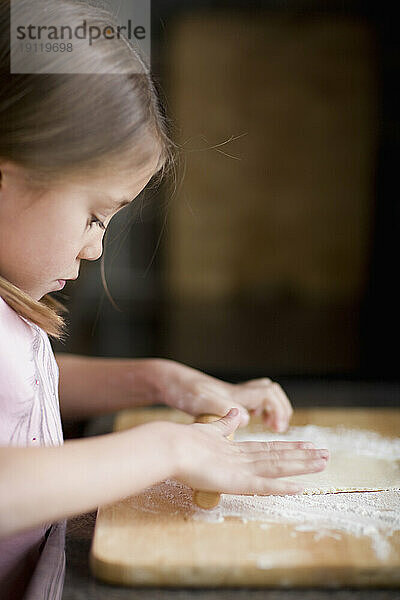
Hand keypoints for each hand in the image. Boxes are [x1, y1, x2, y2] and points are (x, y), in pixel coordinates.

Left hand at [162, 361, 292, 431]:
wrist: (169, 382)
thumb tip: (246, 418)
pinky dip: (257, 409)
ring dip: (271, 407)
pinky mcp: (223, 399)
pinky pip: (249, 400)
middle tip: (278, 426)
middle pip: (271, 390)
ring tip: (270, 424)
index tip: (276, 427)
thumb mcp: (202, 401)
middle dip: (280, 407)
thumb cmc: (183, 391)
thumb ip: (223, 408)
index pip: (268, 394)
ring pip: (262, 393)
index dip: (278, 409)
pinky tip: (247, 421)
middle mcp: (236, 393)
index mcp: (235, 394)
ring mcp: (231, 395)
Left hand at [171, 408, 328, 495]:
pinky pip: (261, 485)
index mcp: (236, 453)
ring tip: (321, 463)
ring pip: (276, 469)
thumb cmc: (185, 440)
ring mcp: (239, 474)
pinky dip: (280, 487)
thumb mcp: (209, 428)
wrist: (169, 448)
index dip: (289, 448)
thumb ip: (226, 423)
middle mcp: (242, 464)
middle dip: (302, 458)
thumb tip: (241, 412)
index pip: (269, 450)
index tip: (308, 445)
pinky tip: (298, 487)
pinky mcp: (233, 482)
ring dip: (299, 467)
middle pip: (278, 460)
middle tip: (326, 457)